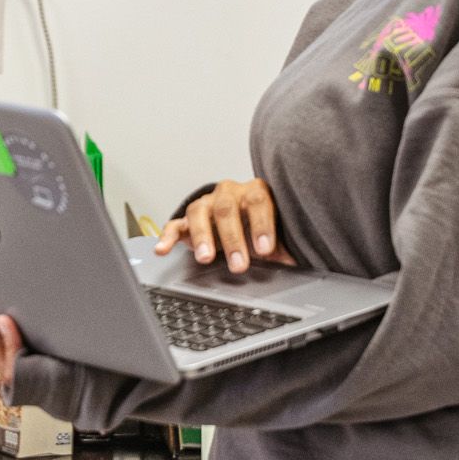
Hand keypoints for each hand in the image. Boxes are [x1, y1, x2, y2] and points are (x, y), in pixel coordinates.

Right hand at [153, 178, 294, 275]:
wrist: (240, 221)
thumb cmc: (259, 230)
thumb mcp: (275, 239)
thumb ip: (285, 250)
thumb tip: (296, 266)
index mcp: (255, 193)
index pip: (259, 201)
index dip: (262, 224)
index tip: (264, 249)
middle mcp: (229, 194)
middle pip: (227, 209)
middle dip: (233, 239)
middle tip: (239, 265)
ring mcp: (206, 205)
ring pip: (199, 212)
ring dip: (202, 236)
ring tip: (206, 258)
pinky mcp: (186, 220)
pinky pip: (174, 224)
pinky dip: (167, 236)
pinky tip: (162, 250)